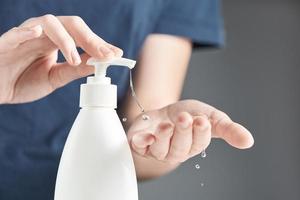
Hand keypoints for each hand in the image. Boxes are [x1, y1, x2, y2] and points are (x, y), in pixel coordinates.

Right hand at [0, 15, 122, 103]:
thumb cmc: (22, 81)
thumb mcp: (55, 78)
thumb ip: (75, 69)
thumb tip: (99, 63)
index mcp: (56, 42)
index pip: (82, 37)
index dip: (99, 44)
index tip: (116, 54)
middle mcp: (44, 34)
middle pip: (71, 25)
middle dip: (90, 38)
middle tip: (105, 54)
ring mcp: (26, 35)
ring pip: (49, 24)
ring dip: (66, 40)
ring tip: (74, 59)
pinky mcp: (7, 42)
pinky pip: (17, 32)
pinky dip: (28, 31)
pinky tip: (39, 34)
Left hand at [127, 100, 253, 162]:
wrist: (165, 110)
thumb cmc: (188, 115)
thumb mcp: (211, 117)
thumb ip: (228, 129)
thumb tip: (248, 141)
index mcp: (194, 145)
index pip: (198, 143)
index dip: (200, 133)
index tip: (202, 120)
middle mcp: (175, 151)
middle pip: (179, 148)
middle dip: (183, 132)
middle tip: (185, 117)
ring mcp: (157, 148)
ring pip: (160, 149)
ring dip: (163, 137)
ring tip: (166, 124)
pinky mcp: (140, 143)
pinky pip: (139, 147)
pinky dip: (141, 142)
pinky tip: (146, 135)